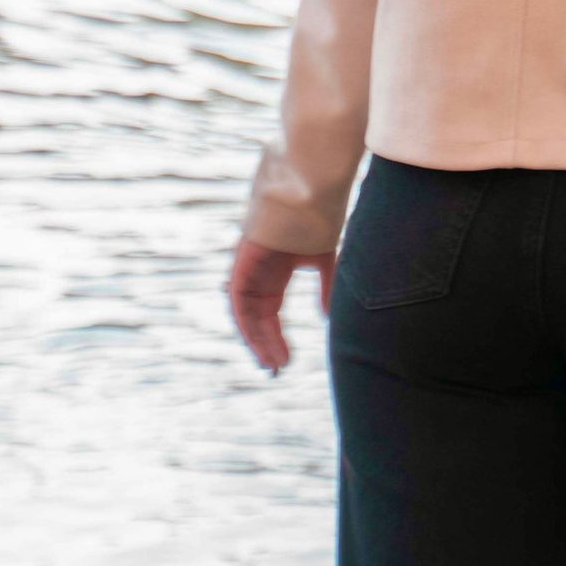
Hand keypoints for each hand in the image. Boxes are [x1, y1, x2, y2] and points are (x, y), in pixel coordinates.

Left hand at [229, 234, 333, 373]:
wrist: (305, 195)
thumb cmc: (315, 222)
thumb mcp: (323, 262)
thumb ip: (325, 289)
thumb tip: (328, 317)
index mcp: (273, 276)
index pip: (269, 315)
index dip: (275, 339)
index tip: (284, 361)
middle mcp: (258, 277)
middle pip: (257, 321)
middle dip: (266, 346)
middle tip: (277, 370)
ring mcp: (247, 273)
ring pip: (246, 317)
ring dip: (257, 341)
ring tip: (272, 365)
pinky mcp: (241, 267)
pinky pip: (238, 304)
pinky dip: (248, 326)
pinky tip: (261, 343)